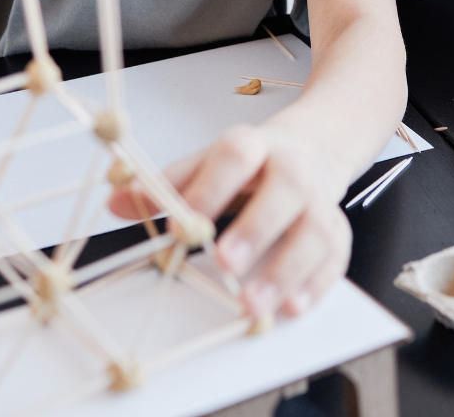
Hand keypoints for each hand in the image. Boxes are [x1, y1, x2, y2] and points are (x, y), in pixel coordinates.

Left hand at [109, 122, 351, 318]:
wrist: (311, 149)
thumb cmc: (251, 165)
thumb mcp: (208, 163)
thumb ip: (168, 184)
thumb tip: (115, 201)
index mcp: (254, 146)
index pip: (236, 156)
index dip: (210, 188)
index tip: (183, 222)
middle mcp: (292, 167)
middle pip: (284, 190)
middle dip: (256, 228)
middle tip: (225, 263)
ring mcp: (319, 197)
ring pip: (315, 228)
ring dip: (287, 268)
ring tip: (255, 304)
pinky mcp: (337, 227)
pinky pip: (336, 254)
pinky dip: (318, 283)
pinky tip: (294, 307)